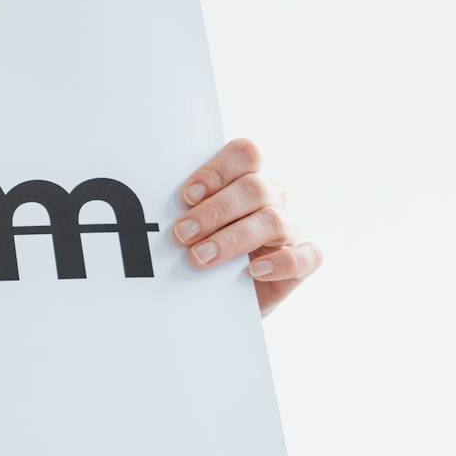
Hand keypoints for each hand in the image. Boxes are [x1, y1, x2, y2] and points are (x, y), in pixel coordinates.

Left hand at [171, 137, 322, 317]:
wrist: (218, 301)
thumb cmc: (200, 252)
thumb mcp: (189, 228)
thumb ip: (181, 211)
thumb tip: (150, 210)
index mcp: (245, 178)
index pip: (244, 154)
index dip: (217, 171)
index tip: (187, 196)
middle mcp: (271, 198)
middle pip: (254, 189)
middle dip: (214, 211)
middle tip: (181, 234)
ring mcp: (289, 229)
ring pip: (273, 221)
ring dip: (233, 238)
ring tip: (200, 258)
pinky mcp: (301, 262)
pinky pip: (306, 257)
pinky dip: (282, 262)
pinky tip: (253, 272)